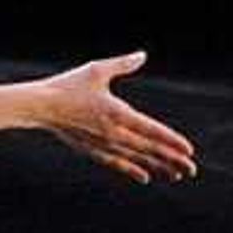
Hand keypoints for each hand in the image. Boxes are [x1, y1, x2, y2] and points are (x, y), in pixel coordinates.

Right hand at [34, 52, 198, 185]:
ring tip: (176, 176)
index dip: (172, 141)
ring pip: (136, 160)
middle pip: (148, 149)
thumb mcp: (96, 70)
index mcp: (117, 113)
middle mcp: (113, 133)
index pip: (152, 130)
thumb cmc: (68, 85)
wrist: (40, 106)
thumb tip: (142, 55)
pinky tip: (145, 178)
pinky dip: (132, 171)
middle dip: (172, 160)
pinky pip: (117, 164)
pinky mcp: (92, 150)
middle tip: (192, 170)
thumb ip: (122, 64)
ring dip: (157, 168)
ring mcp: (102, 144)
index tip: (189, 151)